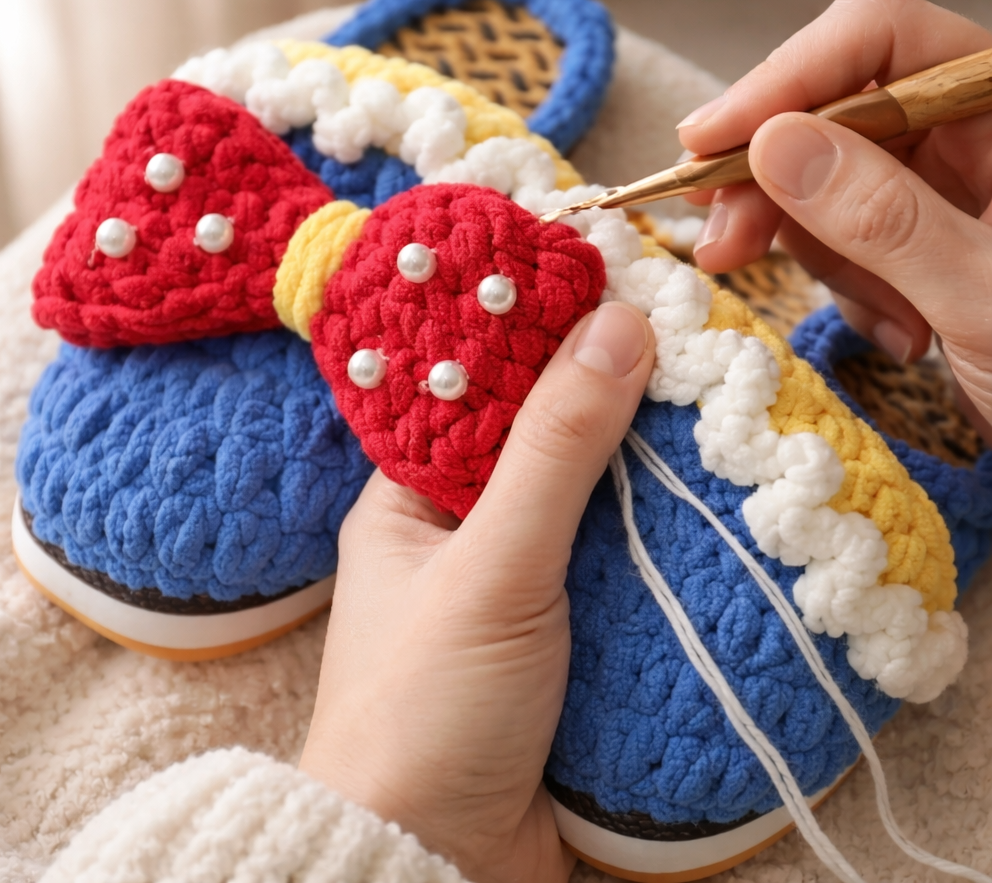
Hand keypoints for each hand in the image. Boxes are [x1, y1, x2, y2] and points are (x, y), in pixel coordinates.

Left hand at [299, 302, 655, 882]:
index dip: (543, 339)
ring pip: (586, 506)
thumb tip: (615, 326)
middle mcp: (456, 533)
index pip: (479, 389)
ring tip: (711, 414)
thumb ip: (554, 450)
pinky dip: (654, 542)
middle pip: (541, 445)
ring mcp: (510, 588)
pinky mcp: (558, 640)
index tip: (614, 294)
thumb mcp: (493, 566)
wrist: (432, 868)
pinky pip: (612, 568)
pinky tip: (705, 504)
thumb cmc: (428, 711)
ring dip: (641, 477)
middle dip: (607, 408)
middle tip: (686, 351)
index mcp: (409, 499)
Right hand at [677, 0, 991, 443]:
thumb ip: (882, 216)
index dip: (784, 78)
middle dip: (772, 182)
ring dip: (822, 256)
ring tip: (884, 323)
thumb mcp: (984, 294)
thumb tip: (773, 144)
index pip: (880, 37)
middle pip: (830, 110)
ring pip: (820, 183)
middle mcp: (969, 129)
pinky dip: (850, 291)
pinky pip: (838, 241)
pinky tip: (902, 334)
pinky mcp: (913, 239)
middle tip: (718, 243)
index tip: (705, 142)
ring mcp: (939, 186)